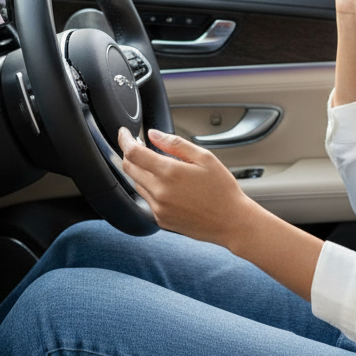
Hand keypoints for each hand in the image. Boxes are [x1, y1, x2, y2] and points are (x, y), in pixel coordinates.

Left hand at [118, 127, 255, 248]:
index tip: (124, 133)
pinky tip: (166, 184)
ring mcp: (159, 208)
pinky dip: (149, 188)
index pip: (133, 153)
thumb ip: (175, 144)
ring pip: (136, 184)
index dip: (124, 140)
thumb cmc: (222, 190)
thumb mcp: (204, 158)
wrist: (232, 222)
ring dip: (140, 171)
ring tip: (156, 164)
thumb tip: (153, 134)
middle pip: (129, 168)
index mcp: (170, 173)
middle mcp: (160, 192)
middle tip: (138, 145)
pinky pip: (146, 199)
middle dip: (129, 154)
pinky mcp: (161, 220)